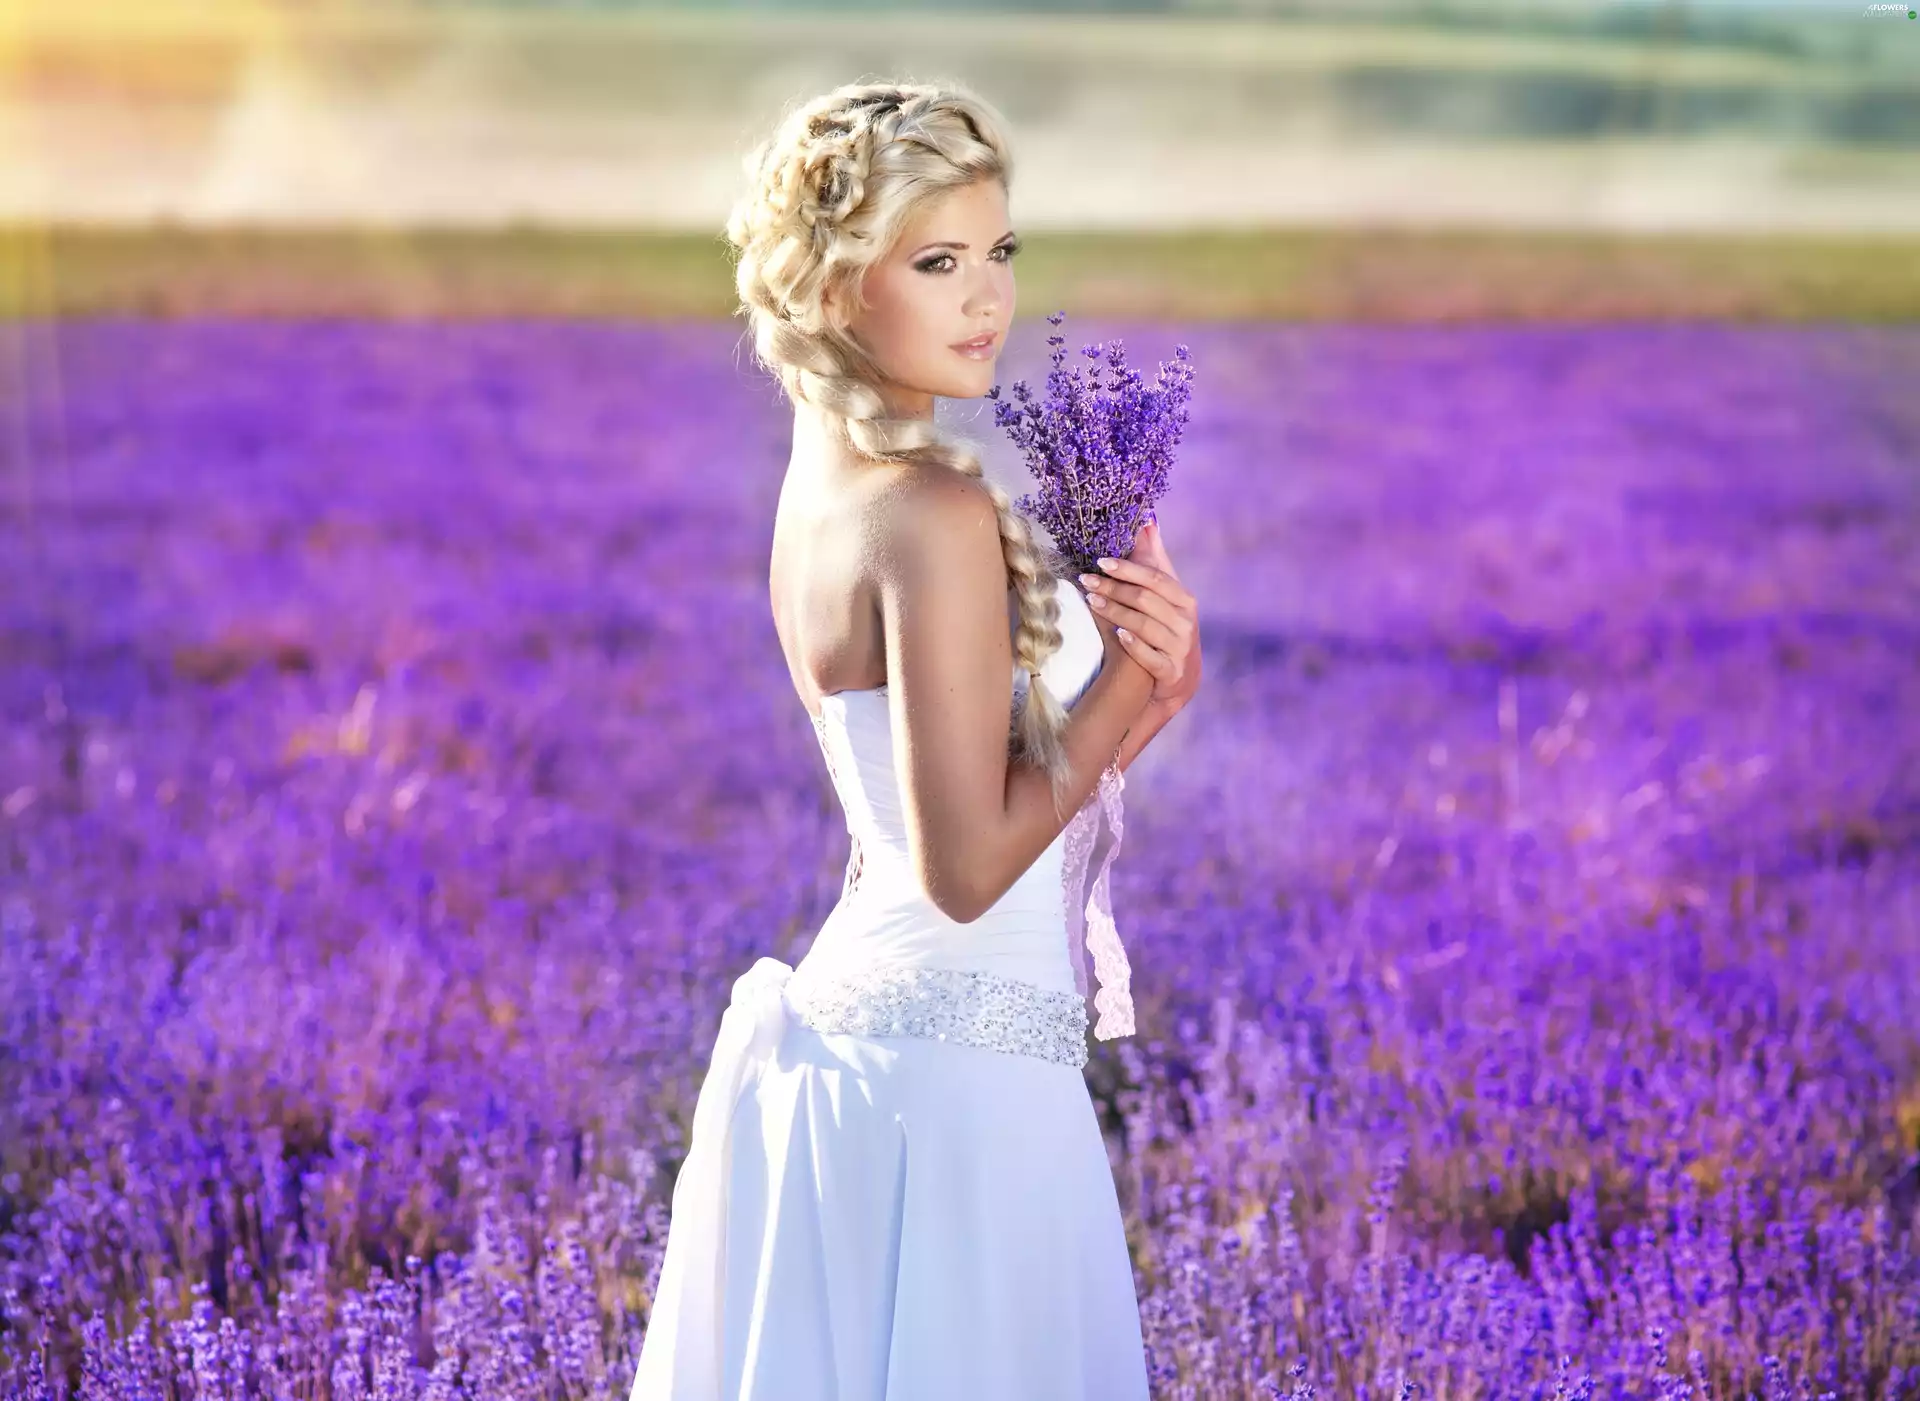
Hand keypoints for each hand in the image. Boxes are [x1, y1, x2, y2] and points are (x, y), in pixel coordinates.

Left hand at [1078, 517, 1201, 711]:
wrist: (1179, 676)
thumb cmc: (1167, 626)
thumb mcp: (1165, 593)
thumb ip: (1155, 559)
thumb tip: (1147, 521)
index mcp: (1184, 600)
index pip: (1155, 578)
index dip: (1127, 568)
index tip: (1100, 561)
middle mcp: (1185, 622)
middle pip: (1145, 599)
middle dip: (1113, 589)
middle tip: (1087, 581)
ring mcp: (1179, 647)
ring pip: (1143, 625)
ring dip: (1115, 612)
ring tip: (1091, 602)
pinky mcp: (1171, 670)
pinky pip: (1150, 656)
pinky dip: (1133, 644)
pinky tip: (1116, 634)